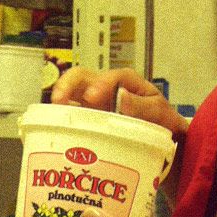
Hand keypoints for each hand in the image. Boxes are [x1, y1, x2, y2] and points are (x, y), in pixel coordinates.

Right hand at [51, 66, 188, 137]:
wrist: (164, 139)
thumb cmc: (163, 121)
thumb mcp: (160, 112)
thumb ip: (143, 106)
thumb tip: (121, 96)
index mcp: (125, 82)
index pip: (111, 77)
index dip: (100, 84)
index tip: (92, 97)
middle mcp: (105, 89)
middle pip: (80, 78)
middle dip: (67, 85)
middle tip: (59, 101)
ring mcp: (94, 104)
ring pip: (71, 94)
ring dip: (59, 101)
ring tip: (52, 114)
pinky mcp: (87, 120)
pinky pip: (71, 116)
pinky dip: (61, 120)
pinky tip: (56, 130)